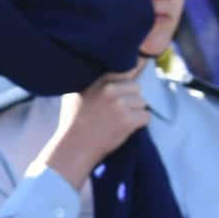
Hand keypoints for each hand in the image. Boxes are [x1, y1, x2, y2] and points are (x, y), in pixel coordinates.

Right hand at [39, 69, 150, 189]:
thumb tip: (110, 74)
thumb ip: (93, 82)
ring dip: (135, 111)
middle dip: (131, 98)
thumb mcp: (75, 93)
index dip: (126, 83)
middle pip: (137, 87)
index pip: (126, 70)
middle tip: (119, 111)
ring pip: (142, 102)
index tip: (124, 90)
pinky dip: (139, 123)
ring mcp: (120, 105)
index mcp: (99, 81)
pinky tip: (125, 128)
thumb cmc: (72, 121)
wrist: (73, 147)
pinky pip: (146, 116)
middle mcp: (110, 90)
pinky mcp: (128, 120)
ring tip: (120, 121)